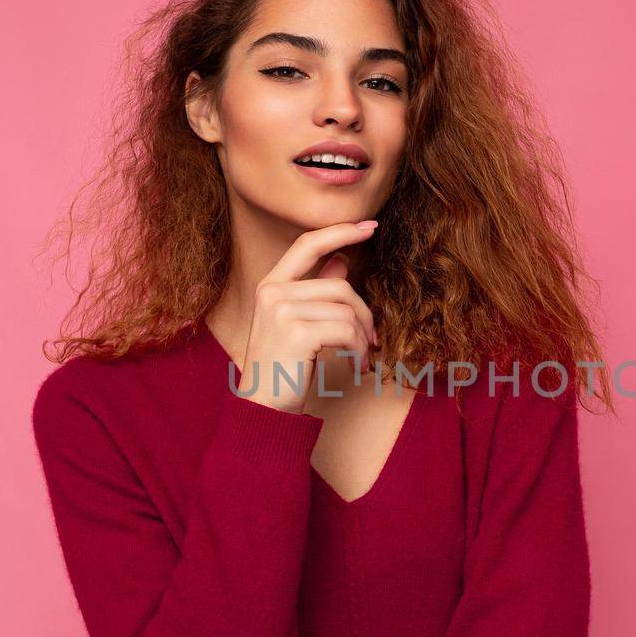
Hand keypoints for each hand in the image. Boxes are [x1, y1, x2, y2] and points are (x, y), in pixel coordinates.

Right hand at [237, 220, 380, 413]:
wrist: (263, 409)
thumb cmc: (282, 368)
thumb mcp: (296, 324)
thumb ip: (315, 291)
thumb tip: (342, 260)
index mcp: (270, 285)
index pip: (308, 244)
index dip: (340, 231)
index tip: (369, 226)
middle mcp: (272, 292)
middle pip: (340, 285)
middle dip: (364, 314)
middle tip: (372, 340)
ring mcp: (282, 310)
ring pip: (347, 310)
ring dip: (362, 338)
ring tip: (361, 359)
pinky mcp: (296, 332)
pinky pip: (346, 330)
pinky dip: (359, 351)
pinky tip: (357, 367)